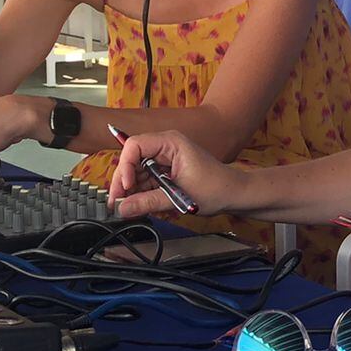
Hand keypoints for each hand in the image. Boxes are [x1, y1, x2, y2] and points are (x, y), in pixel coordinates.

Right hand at [110, 131, 242, 219]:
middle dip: (124, 182)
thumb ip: (149, 202)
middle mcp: (165, 147)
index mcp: (171, 142)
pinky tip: (139, 205)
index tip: (126, 186)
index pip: (135, 145)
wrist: (233, 194)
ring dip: (130, 190)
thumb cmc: (216, 188)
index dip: (126, 165)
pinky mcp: (164, 172)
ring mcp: (164, 160)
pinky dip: (140, 193)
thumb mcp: (180, 197)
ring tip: (128, 207)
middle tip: (117, 202)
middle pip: (131, 160)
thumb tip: (123, 208)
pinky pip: (144, 180)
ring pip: (135, 172)